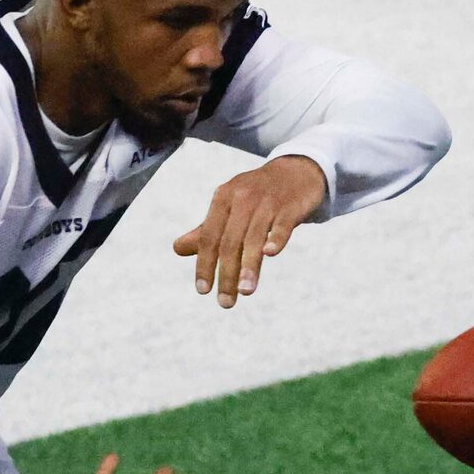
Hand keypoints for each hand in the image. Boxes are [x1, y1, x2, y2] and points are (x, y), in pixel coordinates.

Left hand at [171, 155, 328, 306]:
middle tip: (226, 302)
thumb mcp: (230, 207)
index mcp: (223, 199)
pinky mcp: (290, 206)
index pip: (209, 236)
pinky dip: (276, 237)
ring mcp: (267, 201)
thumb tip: (177, 249)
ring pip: (254, 237)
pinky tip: (270, 254)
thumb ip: (206, 230)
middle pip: (230, 241)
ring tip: (245, 291)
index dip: (204, 264)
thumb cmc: (258, 195)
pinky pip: (282, 224)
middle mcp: (242, 198)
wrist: (297, 171)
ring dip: (249, 266)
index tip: (203, 290)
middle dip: (226, 273)